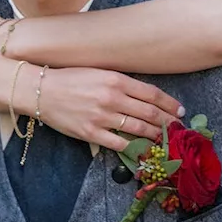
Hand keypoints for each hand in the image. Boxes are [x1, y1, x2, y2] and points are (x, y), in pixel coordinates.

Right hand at [36, 67, 184, 151]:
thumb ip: (122, 83)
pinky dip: (132, 147)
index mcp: (116, 80)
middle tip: (178, 127)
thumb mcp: (99, 72)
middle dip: (167, 121)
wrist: (42, 91)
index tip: (179, 110)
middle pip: (149, 112)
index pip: (151, 93)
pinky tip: (142, 148)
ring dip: (154, 135)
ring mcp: (102, 116)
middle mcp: (112, 97)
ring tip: (164, 138)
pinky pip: (118, 143)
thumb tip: (145, 96)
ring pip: (137, 128)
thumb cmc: (71, 79)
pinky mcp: (91, 133)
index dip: (169, 104)